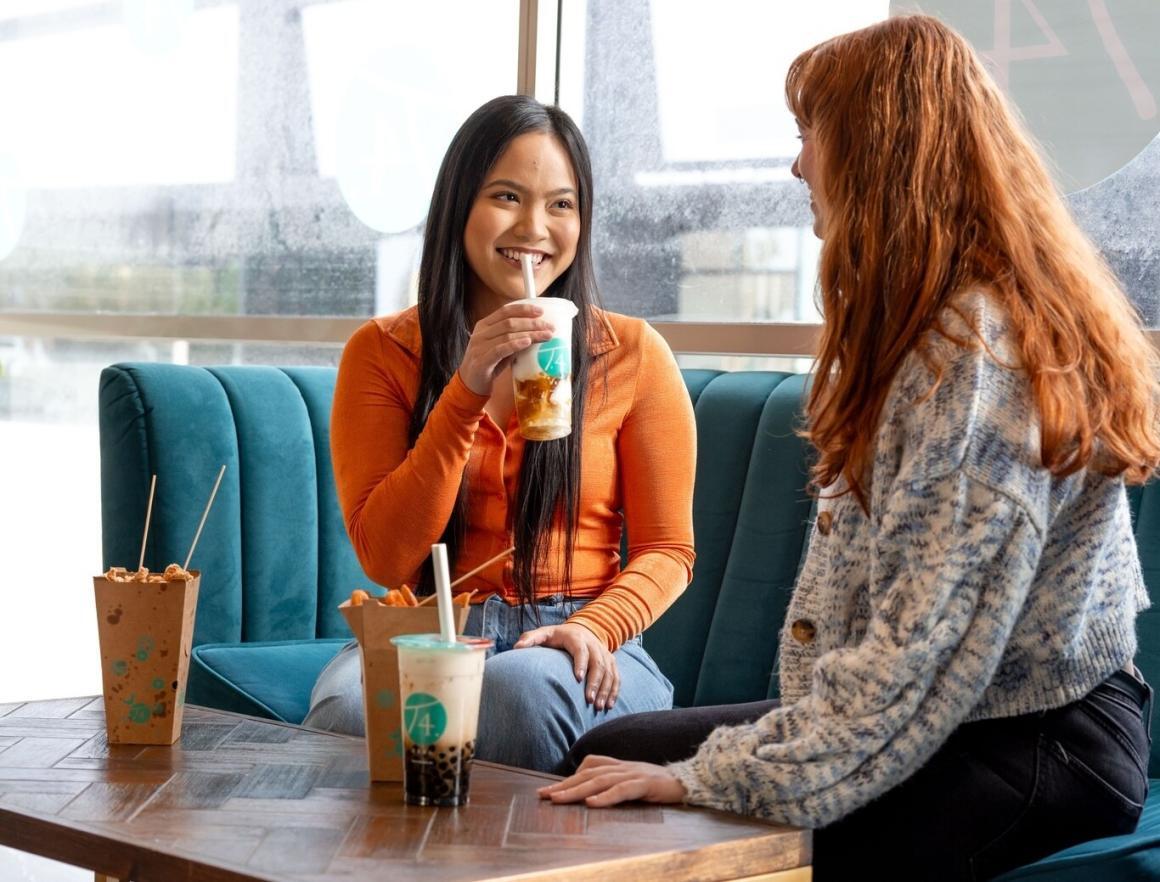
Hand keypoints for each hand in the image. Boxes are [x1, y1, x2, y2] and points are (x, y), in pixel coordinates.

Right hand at [458, 301, 554, 395]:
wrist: (469, 385)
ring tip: (546, 336)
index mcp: (484, 325)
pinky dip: (515, 344)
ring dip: (530, 334)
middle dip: (532, 323)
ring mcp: (479, 346)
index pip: (505, 311)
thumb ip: (514, 339)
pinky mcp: (481, 361)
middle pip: (509, 322)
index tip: (541, 311)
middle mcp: (480, 333)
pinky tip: (528, 342)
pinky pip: (500, 349)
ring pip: (507, 335)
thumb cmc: (488, 365)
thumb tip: (537, 332)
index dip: (524, 309)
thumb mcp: (501, 348)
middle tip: (550, 327)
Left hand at [513, 622, 619, 709]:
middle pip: (598, 663)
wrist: (580, 630)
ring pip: (609, 671)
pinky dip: (614, 690)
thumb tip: (516, 647)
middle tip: (589, 701)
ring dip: (606, 690)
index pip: (581, 650)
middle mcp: (593, 644)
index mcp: (576, 637)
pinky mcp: (611, 661)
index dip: (580, 663)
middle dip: (595, 683)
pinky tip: (609, 705)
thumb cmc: (557, 636)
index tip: (577, 679)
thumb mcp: (543, 634)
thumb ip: (530, 639)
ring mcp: (604, 653)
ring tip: (599, 707)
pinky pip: (616, 676)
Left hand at [537, 755, 686, 806]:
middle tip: (543, 796)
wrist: (687, 780)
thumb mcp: (632, 782)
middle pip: (587, 774)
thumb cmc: (657, 784)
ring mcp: (632, 774)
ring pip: (599, 781)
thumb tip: (590, 793)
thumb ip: (613, 783)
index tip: (548, 791)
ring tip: (559, 799)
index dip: (567, 778)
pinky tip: (592, 803)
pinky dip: (605, 796)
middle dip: (564, 785)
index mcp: (618, 765)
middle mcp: (622, 767)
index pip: (587, 768)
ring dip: (577, 791)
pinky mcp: (644, 784)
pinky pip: (621, 790)